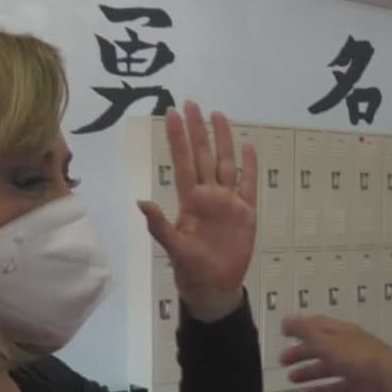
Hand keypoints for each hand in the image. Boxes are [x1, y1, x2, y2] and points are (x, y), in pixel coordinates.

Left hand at [139, 102, 257, 321]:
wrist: (215, 287)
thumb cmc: (191, 270)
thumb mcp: (174, 249)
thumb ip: (160, 225)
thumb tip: (141, 202)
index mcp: (190, 201)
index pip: (184, 162)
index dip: (178, 139)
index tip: (171, 114)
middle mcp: (208, 195)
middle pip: (204, 156)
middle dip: (198, 130)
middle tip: (192, 103)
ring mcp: (228, 202)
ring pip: (225, 163)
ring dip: (223, 140)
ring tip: (218, 115)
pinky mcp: (246, 212)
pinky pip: (249, 184)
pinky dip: (249, 166)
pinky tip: (248, 147)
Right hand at [279, 315, 391, 391]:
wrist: (387, 378)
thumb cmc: (355, 356)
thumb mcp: (326, 341)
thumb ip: (305, 332)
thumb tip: (286, 319)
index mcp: (340, 332)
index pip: (317, 325)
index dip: (300, 327)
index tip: (284, 332)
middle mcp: (346, 347)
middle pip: (320, 347)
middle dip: (301, 352)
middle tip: (283, 360)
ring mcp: (353, 367)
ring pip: (327, 368)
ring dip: (309, 372)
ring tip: (292, 379)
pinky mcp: (358, 386)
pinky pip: (336, 387)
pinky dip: (321, 391)